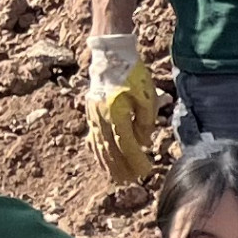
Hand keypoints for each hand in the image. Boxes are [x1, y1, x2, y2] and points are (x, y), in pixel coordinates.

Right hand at [86, 39, 158, 188]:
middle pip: (111, 151)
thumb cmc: (132, 74)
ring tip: (116, 178)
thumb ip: (146, 122)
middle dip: (121, 168)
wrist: (110, 55)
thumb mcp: (146, 97)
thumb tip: (143, 143)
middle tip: (130, 181)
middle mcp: (102, 118)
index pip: (127, 145)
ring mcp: (93, 116)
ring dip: (107, 164)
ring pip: (99, 146)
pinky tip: (101, 160)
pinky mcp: (90, 112)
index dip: (136, 161)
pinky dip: (97, 151)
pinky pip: (92, 137)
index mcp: (117, 115)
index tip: (145, 172)